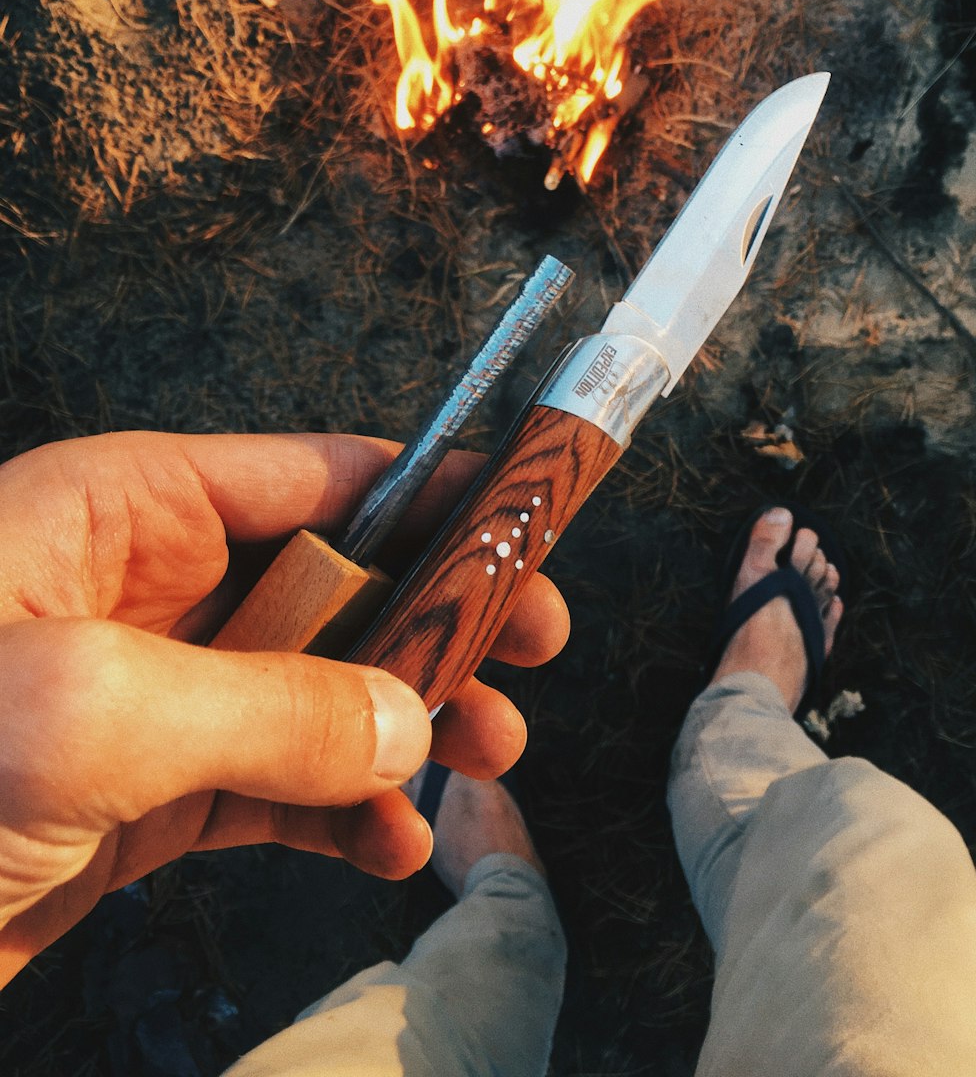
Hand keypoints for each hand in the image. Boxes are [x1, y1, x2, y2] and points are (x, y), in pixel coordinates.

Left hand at [0, 431, 569, 984]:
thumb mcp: (95, 712)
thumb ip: (275, 707)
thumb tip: (413, 720)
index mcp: (122, 511)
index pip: (312, 474)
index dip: (427, 492)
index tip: (520, 518)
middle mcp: (143, 591)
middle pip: (333, 581)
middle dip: (436, 619)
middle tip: (533, 649)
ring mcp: (147, 698)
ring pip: (316, 689)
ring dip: (406, 724)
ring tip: (487, 758)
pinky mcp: (139, 797)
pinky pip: (273, 787)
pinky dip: (342, 814)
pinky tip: (389, 847)